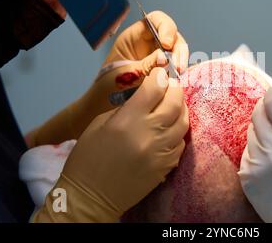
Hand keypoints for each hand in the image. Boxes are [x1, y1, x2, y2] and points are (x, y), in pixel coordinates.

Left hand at [26, 10, 188, 146]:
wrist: (102, 111)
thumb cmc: (108, 90)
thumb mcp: (127, 76)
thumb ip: (147, 65)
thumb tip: (167, 58)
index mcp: (134, 38)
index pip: (155, 21)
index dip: (166, 27)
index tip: (167, 44)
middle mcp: (148, 44)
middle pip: (172, 36)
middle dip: (178, 49)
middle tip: (178, 67)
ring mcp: (158, 58)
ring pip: (177, 52)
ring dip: (181, 61)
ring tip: (179, 75)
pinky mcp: (164, 73)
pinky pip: (176, 67)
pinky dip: (181, 73)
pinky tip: (180, 81)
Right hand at [32, 68, 188, 221]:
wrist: (90, 197)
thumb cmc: (87, 158)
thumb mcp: (99, 124)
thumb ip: (126, 108)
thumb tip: (145, 98)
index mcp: (128, 120)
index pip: (154, 88)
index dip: (159, 77)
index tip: (160, 74)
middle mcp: (149, 133)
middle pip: (174, 102)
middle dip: (174, 89)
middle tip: (171, 86)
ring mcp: (161, 152)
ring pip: (183, 122)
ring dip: (181, 109)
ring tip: (174, 104)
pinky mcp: (166, 167)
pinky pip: (181, 143)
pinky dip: (179, 132)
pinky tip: (171, 128)